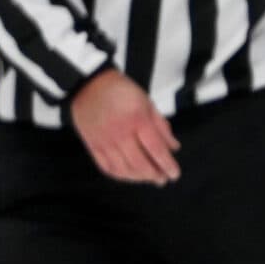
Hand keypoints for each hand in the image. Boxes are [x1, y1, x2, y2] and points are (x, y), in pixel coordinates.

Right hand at [72, 70, 180, 185]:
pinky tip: (129, 174)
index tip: (174, 173)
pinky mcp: (92, 145)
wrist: (89, 85)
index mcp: (137, 119)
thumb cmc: (120, 91)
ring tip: (149, 177)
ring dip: (139, 178)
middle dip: (154, 175)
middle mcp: (120, 132)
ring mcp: (104, 141)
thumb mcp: (147, 103)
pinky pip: (106, 167)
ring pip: (123, 169)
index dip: (167, 164)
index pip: (156, 149)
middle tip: (163, 178)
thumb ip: (161, 126)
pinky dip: (120, 175)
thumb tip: (173, 147)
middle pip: (140, 164)